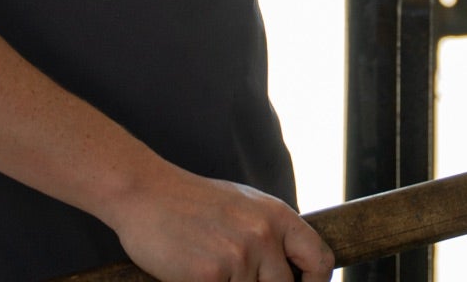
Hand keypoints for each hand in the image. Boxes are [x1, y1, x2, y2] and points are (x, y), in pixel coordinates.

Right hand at [106, 165, 334, 281]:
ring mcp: (238, 257)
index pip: (320, 260)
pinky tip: (191, 273)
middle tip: (235, 276)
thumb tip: (292, 272)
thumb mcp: (245, 207)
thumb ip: (271, 235)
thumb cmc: (192, 203)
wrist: (146, 193)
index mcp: (277, 216)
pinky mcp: (209, 276)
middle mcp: (264, 235)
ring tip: (209, 266)